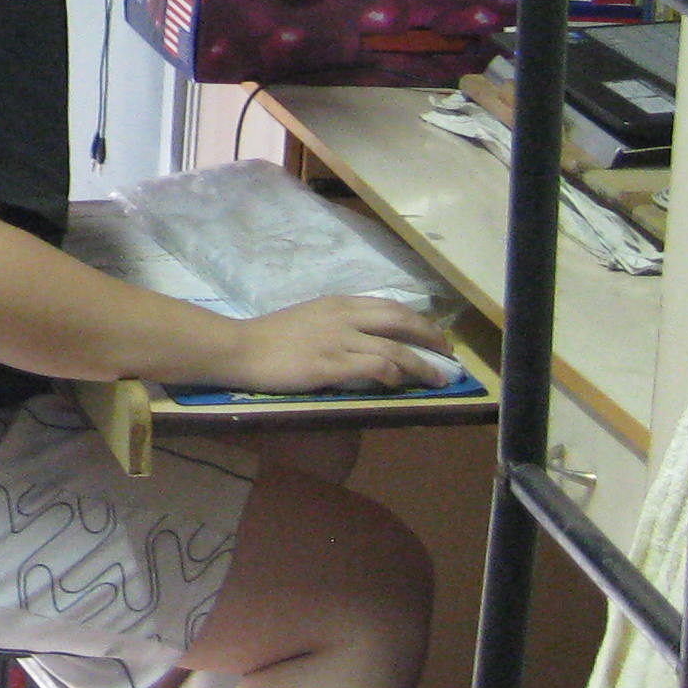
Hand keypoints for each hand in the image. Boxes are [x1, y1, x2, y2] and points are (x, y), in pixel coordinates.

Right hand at [216, 294, 454, 395]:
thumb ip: (338, 324)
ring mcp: (337, 340)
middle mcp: (342, 317)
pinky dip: (393, 375)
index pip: (389, 306)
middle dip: (430, 336)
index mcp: (338, 304)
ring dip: (422, 366)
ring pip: (393, 349)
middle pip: (400, 320)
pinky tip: (399, 383)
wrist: (239, 348)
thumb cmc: (269, 336)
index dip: (418, 321)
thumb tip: (367, 341)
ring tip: (438, 379)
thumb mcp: (309, 318)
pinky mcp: (329, 365)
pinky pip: (372, 367)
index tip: (434, 335)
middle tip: (448, 353)